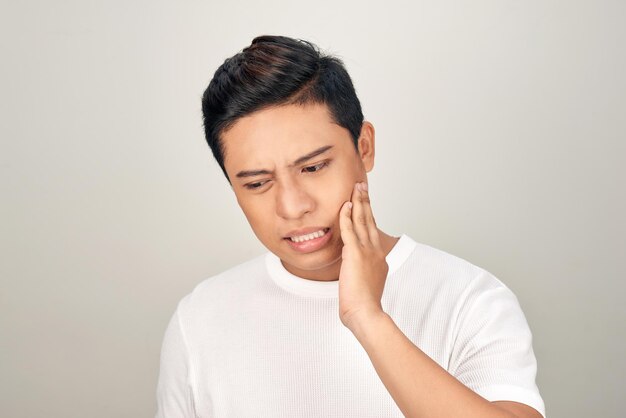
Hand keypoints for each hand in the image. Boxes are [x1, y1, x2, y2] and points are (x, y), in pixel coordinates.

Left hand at [338, 182, 388, 329]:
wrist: (366, 314)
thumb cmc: (364, 306)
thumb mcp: (366, 286)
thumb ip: (362, 275)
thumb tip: (357, 275)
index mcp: (379, 258)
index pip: (373, 230)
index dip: (368, 214)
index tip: (365, 202)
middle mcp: (376, 251)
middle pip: (370, 219)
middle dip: (365, 201)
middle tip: (362, 185)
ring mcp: (367, 251)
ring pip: (362, 220)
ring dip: (358, 202)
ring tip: (356, 187)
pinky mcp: (355, 254)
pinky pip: (349, 230)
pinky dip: (347, 216)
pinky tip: (345, 205)